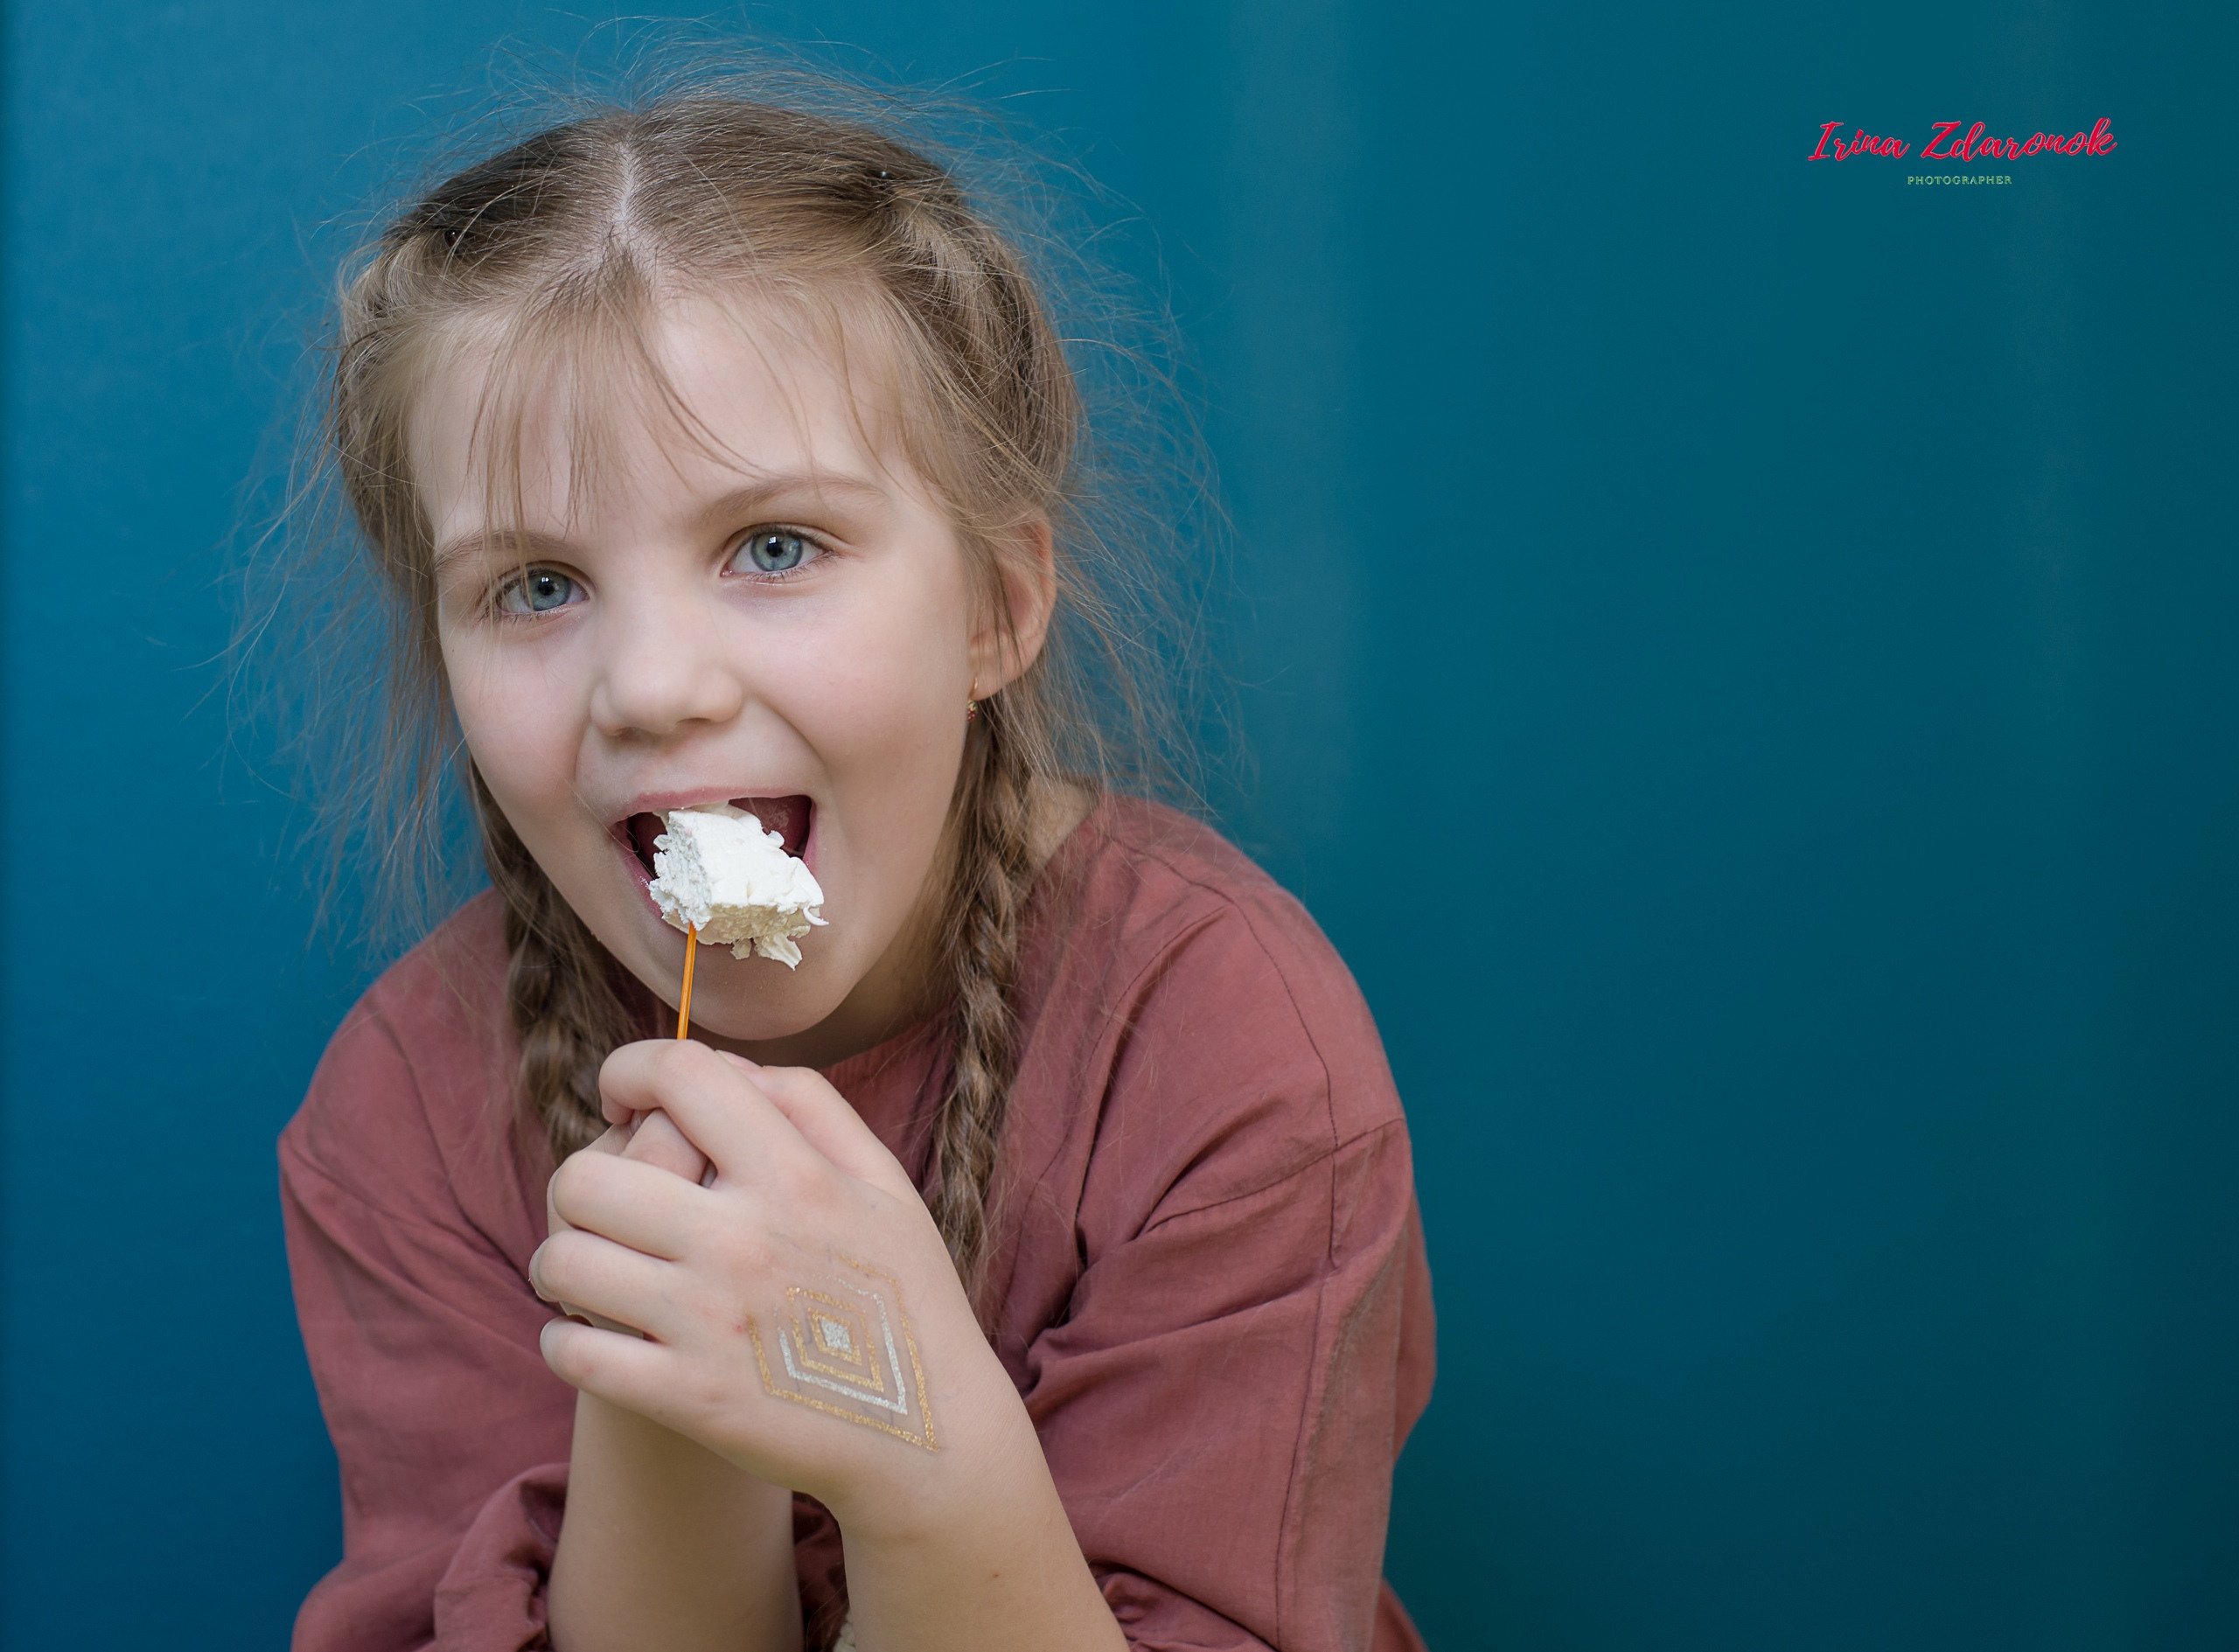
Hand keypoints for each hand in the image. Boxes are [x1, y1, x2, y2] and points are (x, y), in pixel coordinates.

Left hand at [530, 1040, 1020, 1533]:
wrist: (929, 1437)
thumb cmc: (903, 1296)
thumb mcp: (884, 1182)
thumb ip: (810, 1105)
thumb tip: (725, 1068)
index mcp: (795, 1175)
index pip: (679, 1076)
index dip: (629, 1068)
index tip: (622, 1096)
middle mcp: (744, 1240)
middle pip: (586, 1174)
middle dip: (580, 1181)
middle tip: (602, 1207)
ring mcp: (709, 1322)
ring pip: (564, 1260)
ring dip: (562, 1261)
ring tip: (587, 1270)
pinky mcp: (686, 1398)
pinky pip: (570, 1350)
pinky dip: (565, 1341)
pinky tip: (594, 1337)